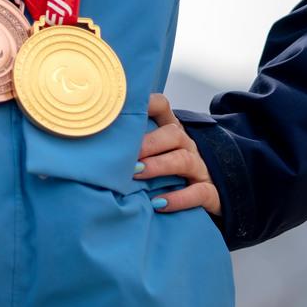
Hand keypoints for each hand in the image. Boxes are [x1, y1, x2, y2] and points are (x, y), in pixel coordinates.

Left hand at [135, 92, 220, 216]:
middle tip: (127, 154)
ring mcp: (200, 168)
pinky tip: (159, 203)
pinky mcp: (210, 192)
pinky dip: (179, 198)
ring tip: (137, 173)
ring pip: (184, 160)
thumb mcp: (153, 157)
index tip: (124, 109)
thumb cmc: (169, 175)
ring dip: (159, 166)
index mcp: (172, 132)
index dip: (147, 104)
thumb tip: (97, 145)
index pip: (162, 107)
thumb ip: (132, 147)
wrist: (206, 197)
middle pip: (173, 133)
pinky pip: (199, 192)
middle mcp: (187, 146)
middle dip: (149, 142)